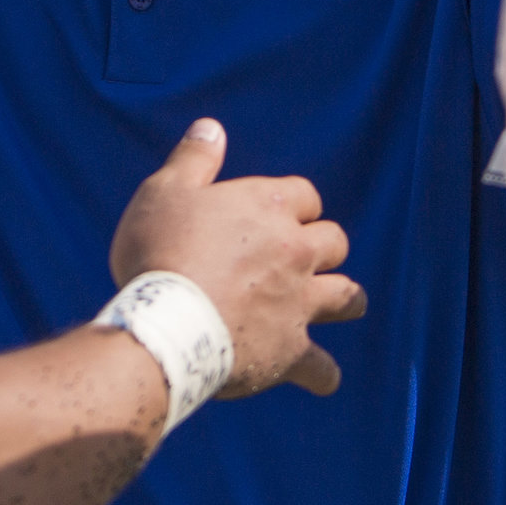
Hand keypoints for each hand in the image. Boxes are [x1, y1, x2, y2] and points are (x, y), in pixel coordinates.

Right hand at [109, 119, 366, 399]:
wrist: (166, 323)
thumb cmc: (159, 251)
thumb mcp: (165, 191)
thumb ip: (194, 158)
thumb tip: (211, 127)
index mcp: (269, 207)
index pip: (305, 195)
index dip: (293, 204)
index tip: (275, 215)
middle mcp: (295, 251)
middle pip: (333, 241)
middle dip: (322, 246)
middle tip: (302, 257)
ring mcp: (299, 302)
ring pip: (346, 296)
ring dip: (344, 298)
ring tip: (339, 302)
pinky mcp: (291, 350)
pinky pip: (322, 367)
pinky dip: (322, 373)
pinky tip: (321, 377)